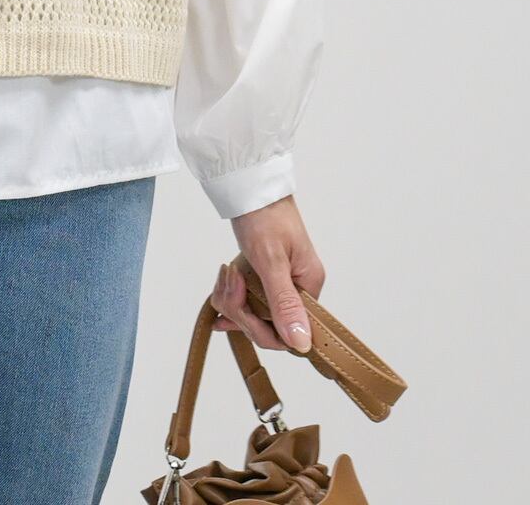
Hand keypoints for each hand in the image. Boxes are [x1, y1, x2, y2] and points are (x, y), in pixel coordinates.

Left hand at [209, 194, 324, 352]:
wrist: (250, 185)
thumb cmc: (264, 214)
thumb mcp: (271, 261)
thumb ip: (284, 303)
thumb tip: (302, 342)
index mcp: (308, 285)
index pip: (290, 333)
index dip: (261, 329)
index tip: (241, 309)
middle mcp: (298, 287)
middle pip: (268, 326)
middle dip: (241, 310)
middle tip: (229, 281)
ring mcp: (280, 283)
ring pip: (252, 314)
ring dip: (232, 298)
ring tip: (225, 272)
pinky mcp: (263, 278)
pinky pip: (246, 302)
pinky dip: (231, 294)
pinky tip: (221, 285)